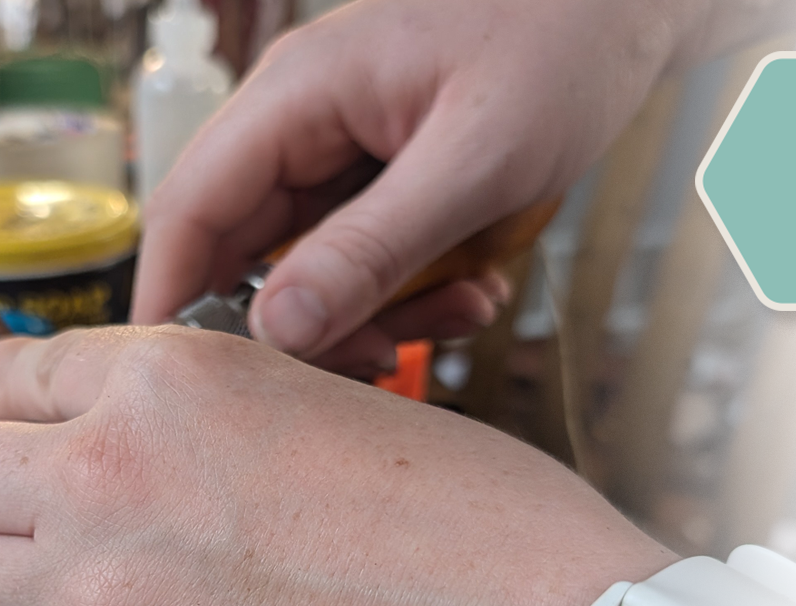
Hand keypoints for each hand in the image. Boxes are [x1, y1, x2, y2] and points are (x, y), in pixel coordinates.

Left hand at [0, 329, 666, 605]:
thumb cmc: (487, 542)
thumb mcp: (354, 415)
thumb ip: (223, 419)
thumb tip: (157, 437)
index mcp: (176, 387)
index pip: (8, 376)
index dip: (23, 398)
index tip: (32, 420)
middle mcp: (111, 489)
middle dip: (6, 481)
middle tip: (74, 500)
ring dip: (44, 573)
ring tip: (140, 583)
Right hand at [131, 0, 701, 374]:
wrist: (622, 8)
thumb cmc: (560, 44)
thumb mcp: (473, 159)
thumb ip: (373, 246)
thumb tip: (279, 327)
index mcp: (299, 99)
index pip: (192, 207)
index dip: (173, 297)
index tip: (183, 379)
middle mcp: (305, 128)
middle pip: (249, 255)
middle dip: (306, 327)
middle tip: (379, 359)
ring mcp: (345, 158)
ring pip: (316, 272)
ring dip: (380, 313)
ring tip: (463, 307)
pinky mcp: (386, 185)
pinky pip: (370, 262)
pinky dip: (414, 294)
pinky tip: (476, 289)